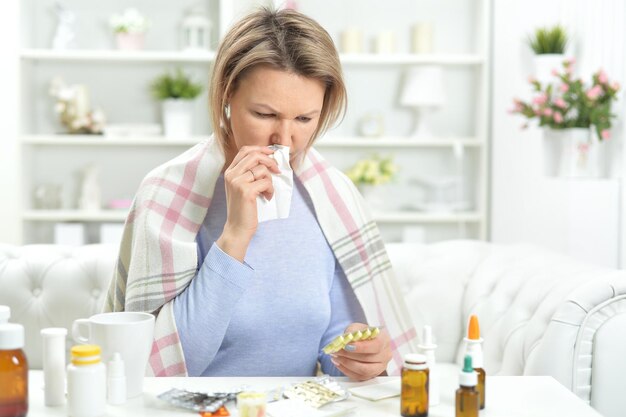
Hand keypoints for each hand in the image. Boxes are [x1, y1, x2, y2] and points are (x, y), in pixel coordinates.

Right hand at [216, 146, 279, 261]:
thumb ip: (250, 173)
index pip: (245, 150)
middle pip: (254, 155)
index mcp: (230, 172)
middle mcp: (231, 174)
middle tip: (277, 170)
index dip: (261, 149)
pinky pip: (266, 182)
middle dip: (270, 161)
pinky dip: (270, 190)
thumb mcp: (243, 187)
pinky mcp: (246, 191)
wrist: (237, 228)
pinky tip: (267, 197)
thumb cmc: (244, 208)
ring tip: (267, 191)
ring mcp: (237, 182)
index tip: (272, 153)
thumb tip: (270, 159)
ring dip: (270, 180)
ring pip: (262, 169)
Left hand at [330, 323, 391, 380]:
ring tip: (336, 358)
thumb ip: (351, 333)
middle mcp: (385, 354)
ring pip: (364, 370)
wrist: (364, 341)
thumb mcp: (356, 327)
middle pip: (369, 359)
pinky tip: (339, 364)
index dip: (361, 347)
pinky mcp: (373, 374)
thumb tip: (343, 342)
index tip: (347, 346)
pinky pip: (360, 377)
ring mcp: (381, 366)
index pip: (376, 345)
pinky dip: (347, 371)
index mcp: (384, 339)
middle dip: (349, 355)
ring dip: (347, 364)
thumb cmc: (362, 333)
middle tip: (336, 351)